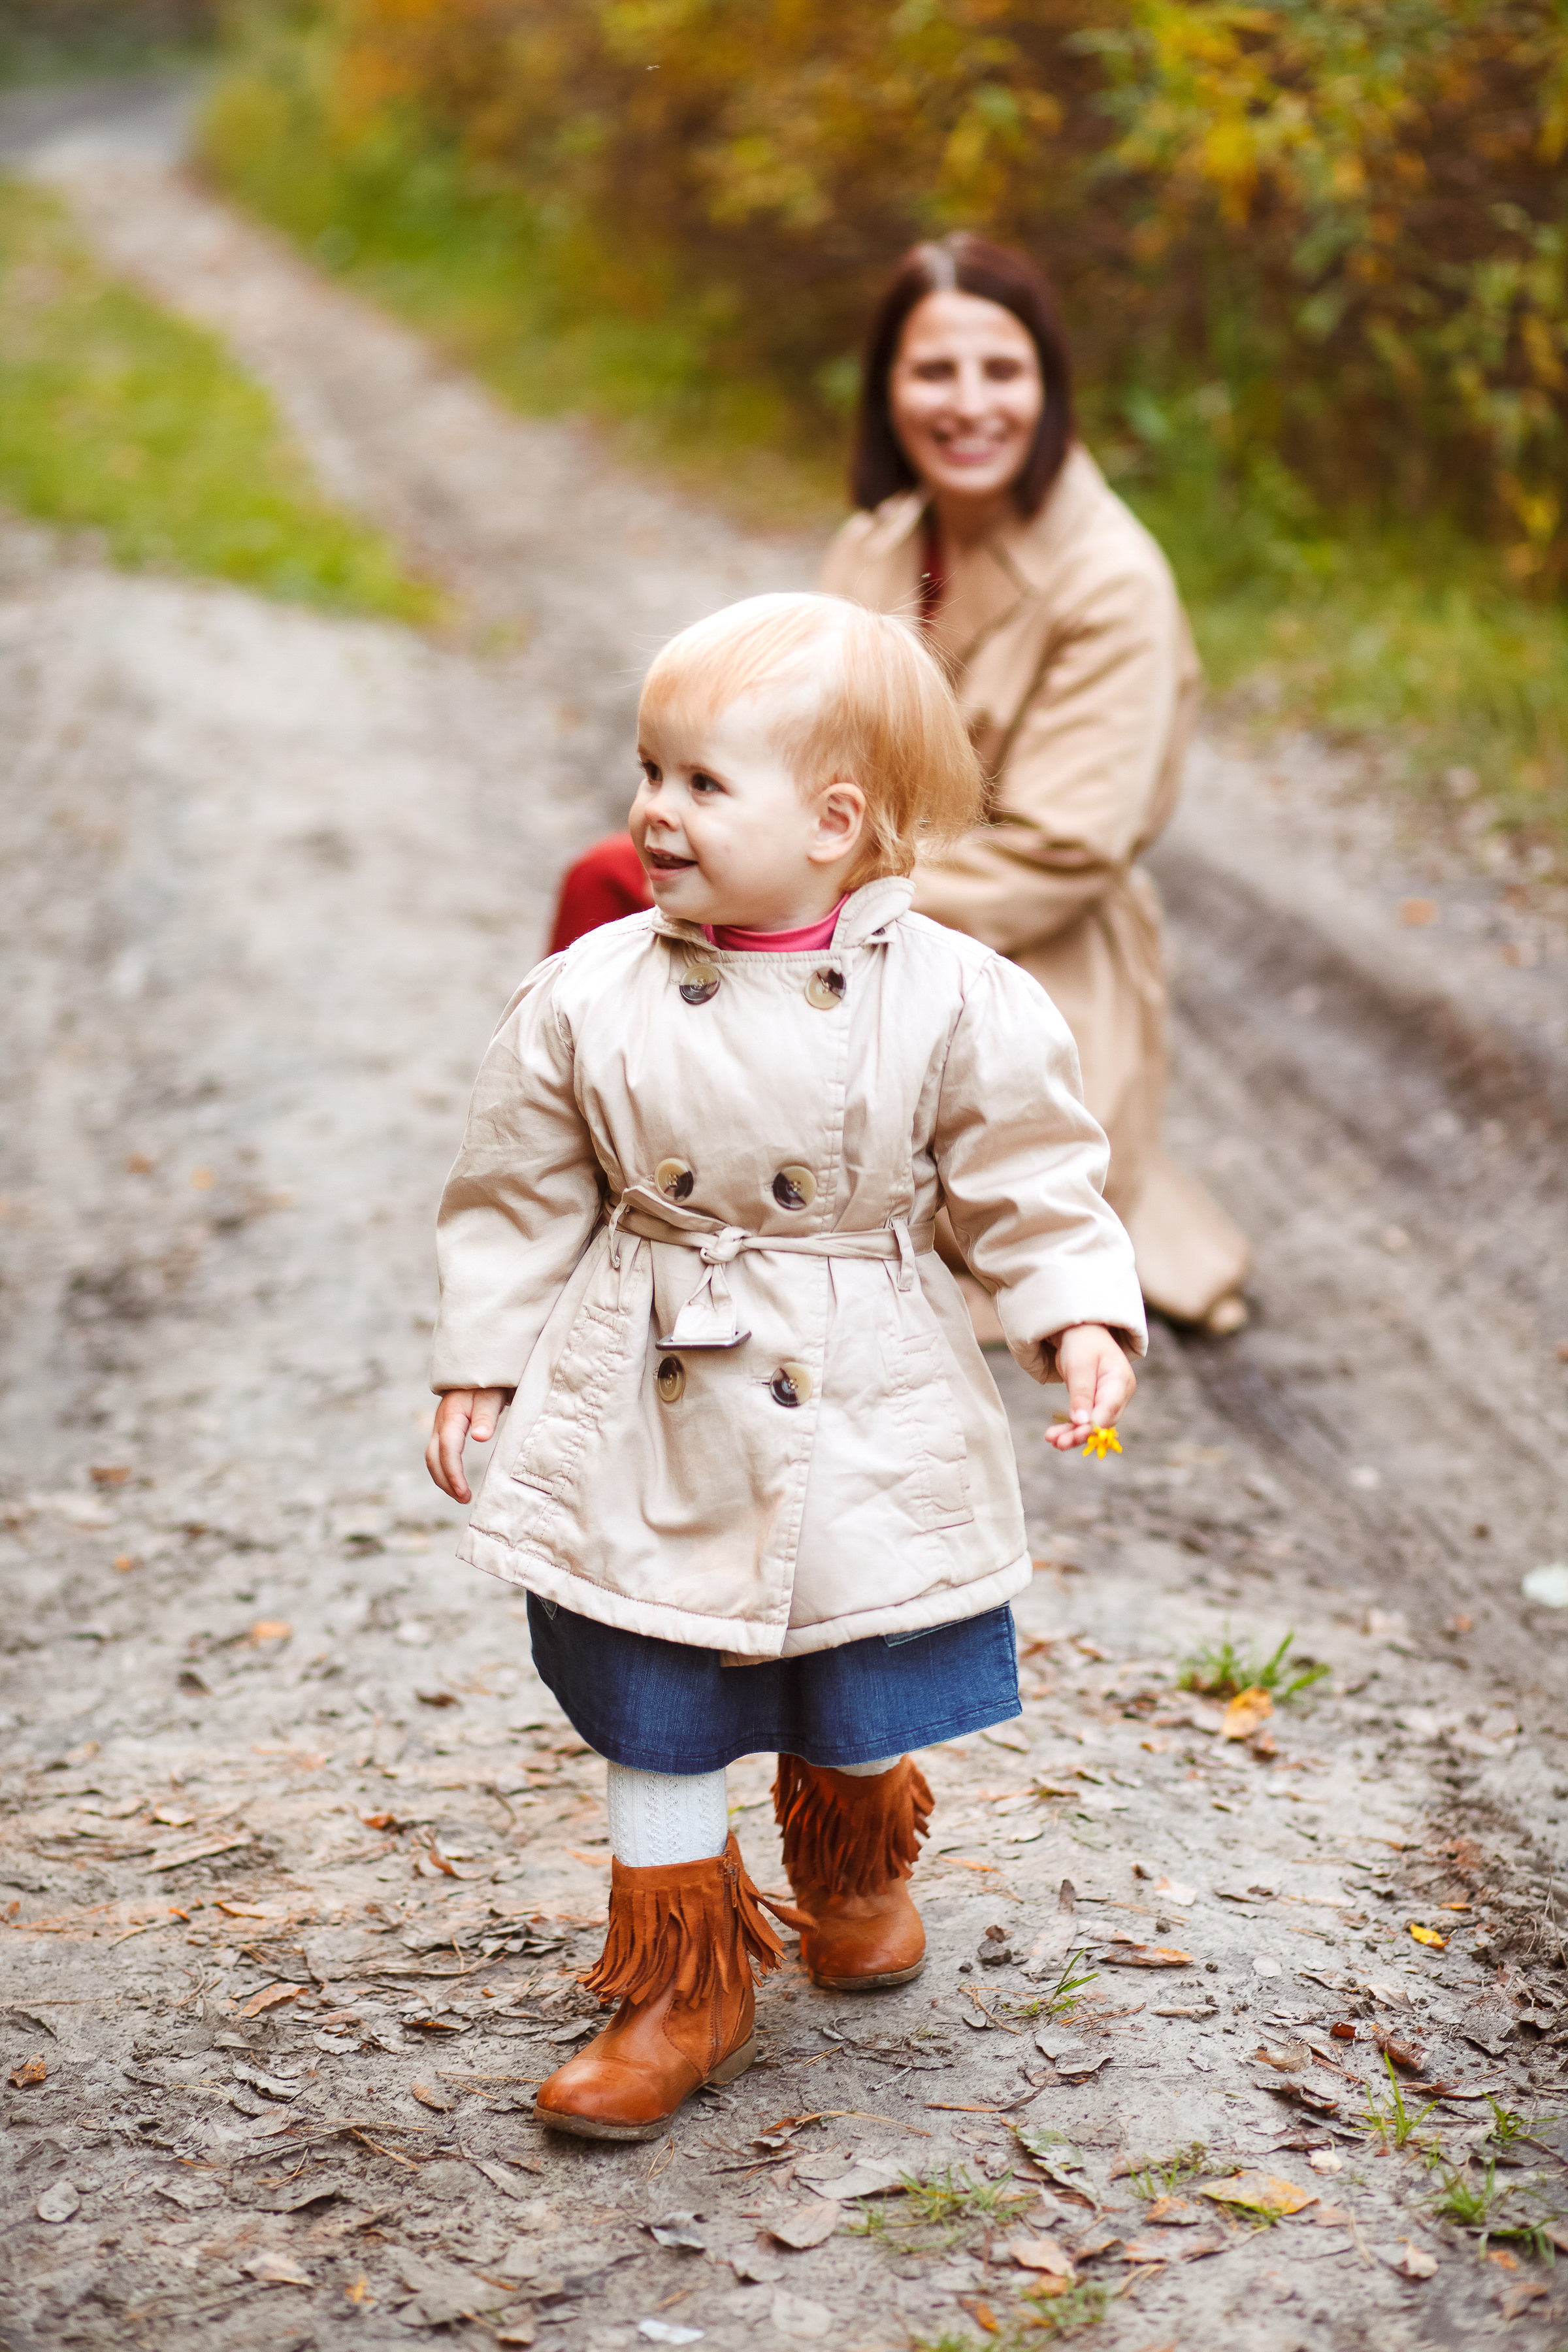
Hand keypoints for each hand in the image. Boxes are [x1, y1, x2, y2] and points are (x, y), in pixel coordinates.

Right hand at [426, 1387, 510, 1503]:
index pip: (448, 1450)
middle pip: (433, 1458)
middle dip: (446, 1481)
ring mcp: (440, 1425)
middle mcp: (441, 1421)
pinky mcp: (445, 1427)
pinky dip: (444, 1469)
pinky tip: (456, 1480)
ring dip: (443, 1478)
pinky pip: (438, 1452)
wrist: (480, 1365)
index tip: (464, 1493)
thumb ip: (486, 1416)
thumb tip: (480, 1438)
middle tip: (464, 1499)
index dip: (453, 1474)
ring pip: (432, 1457)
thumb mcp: (492, 1396)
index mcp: (452, 1415)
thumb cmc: (490, 1382)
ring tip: (461, 1495)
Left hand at [1043, 1325, 1134, 1451]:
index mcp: (1120, 1380)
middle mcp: (1119, 1393)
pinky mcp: (1097, 1403)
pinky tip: (1055, 1437)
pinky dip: (1071, 1428)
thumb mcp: (1079, 1364)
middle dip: (1080, 1434)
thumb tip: (1081, 1422)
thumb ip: (1081, 1392)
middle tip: (1059, 1443)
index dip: (1093, 1425)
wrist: (1081, 1331)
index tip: (1076, 1435)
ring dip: (1073, 1434)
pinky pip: (1085, 1420)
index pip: (1109, 1409)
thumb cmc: (1082, 1343)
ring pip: (1092, 1424)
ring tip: (1053, 1442)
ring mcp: (1109, 1399)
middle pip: (1102, 1421)